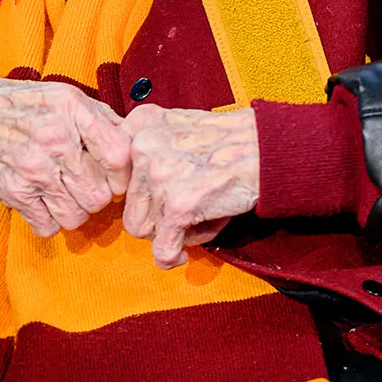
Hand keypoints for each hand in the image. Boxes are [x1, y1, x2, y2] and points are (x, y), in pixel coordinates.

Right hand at [0, 72, 131, 235]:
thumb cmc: (21, 106)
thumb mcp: (64, 97)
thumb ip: (102, 119)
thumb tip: (136, 142)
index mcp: (72, 110)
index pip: (119, 156)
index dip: (122, 173)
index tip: (111, 174)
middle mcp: (54, 139)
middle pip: (101, 195)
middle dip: (96, 195)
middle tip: (82, 184)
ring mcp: (32, 169)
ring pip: (77, 216)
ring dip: (73, 211)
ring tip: (62, 192)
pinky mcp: (13, 192)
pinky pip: (48, 226)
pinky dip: (47, 220)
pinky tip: (41, 200)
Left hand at [121, 106, 258, 267]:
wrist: (267, 150)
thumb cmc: (228, 143)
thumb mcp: (176, 127)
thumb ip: (147, 148)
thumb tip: (122, 187)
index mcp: (139, 125)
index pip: (115, 174)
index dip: (135, 193)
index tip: (152, 199)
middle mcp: (143, 146)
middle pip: (128, 205)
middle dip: (156, 218)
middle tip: (185, 212)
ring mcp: (159, 176)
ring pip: (142, 229)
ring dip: (169, 232)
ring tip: (196, 217)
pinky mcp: (177, 206)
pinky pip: (162, 249)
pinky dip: (172, 256)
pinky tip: (185, 250)